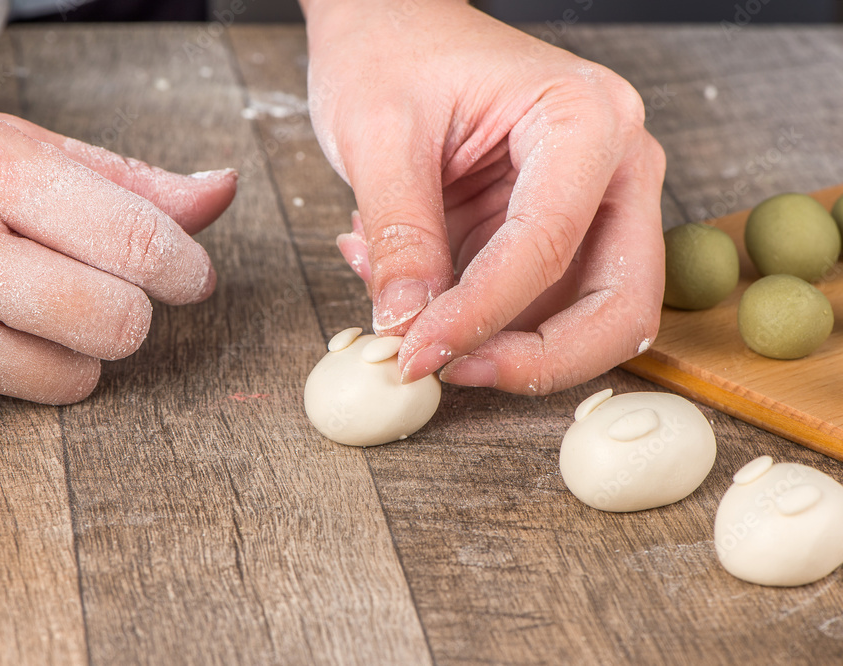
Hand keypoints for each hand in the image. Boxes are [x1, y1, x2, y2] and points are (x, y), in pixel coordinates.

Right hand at [0, 96, 235, 424]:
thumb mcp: (18, 148)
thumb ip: (128, 181)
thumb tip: (221, 192)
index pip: (140, 242)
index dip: (186, 269)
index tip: (191, 277)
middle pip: (122, 324)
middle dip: (126, 311)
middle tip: (90, 287)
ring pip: (76, 379)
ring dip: (70, 349)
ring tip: (16, 304)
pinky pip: (12, 402)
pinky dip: (7, 373)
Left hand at [302, 0, 664, 392]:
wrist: (390, 22)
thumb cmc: (393, 50)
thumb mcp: (379, 136)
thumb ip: (401, 236)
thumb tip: (409, 329)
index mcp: (586, 120)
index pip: (548, 244)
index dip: (481, 315)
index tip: (417, 353)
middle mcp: (614, 167)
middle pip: (618, 305)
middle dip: (535, 358)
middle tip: (450, 371)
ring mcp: (595, 205)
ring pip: (581, 319)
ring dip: (497, 341)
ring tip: (405, 307)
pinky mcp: (559, 233)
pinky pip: (535, 305)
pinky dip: (478, 320)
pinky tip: (412, 289)